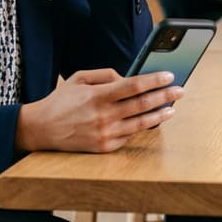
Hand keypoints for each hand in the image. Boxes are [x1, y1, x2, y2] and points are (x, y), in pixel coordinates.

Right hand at [15, 69, 183, 152]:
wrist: (42, 129)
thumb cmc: (61, 101)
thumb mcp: (79, 78)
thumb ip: (105, 75)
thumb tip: (127, 78)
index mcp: (98, 95)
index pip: (133, 86)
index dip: (154, 80)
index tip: (169, 76)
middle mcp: (104, 115)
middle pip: (142, 104)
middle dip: (165, 96)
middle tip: (180, 90)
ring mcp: (106, 134)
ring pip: (141, 123)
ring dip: (160, 115)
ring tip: (172, 108)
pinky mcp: (105, 147)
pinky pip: (129, 136)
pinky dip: (142, 127)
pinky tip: (151, 121)